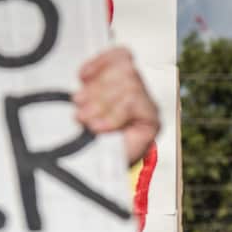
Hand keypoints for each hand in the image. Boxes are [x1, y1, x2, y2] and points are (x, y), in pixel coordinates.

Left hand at [73, 46, 160, 165]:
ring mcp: (147, 107)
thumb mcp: (79, 107)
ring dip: (103, 102)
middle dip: (99, 88)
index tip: (80, 77)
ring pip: (130, 84)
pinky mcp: (153, 121)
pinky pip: (135, 102)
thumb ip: (85, 87)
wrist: (91, 175)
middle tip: (78, 107)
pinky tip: (99, 128)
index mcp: (119, 84)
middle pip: (126, 69)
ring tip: (84, 120)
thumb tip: (81, 70)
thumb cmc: (80, 141)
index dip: (102, 61)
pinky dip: (114, 113)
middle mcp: (138, 93)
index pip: (122, 56)